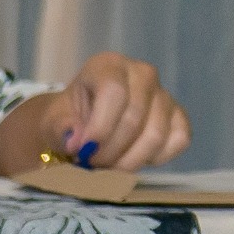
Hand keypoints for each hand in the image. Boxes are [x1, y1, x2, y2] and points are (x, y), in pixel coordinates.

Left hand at [0, 52, 192, 176]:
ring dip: (129, 161)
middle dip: (111, 151)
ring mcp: (165, 94)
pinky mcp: (179, 116)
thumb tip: (76, 141)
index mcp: (108, 66)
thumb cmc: (68, 120)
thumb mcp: (53, 122)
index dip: (101, 128)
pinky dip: (154, 159)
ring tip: (107, 167)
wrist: (84, 124)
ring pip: (156, 134)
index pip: (114, 93)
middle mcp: (142, 73)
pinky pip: (177, 141)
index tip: (84, 152)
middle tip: (91, 165)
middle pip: (135, 117)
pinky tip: (132, 157)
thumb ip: (61, 129)